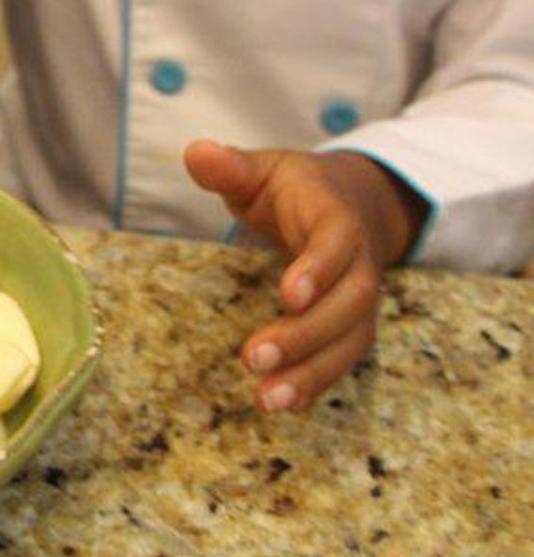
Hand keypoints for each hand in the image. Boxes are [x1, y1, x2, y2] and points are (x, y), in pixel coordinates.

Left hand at [183, 141, 427, 412]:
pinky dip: (314, 384)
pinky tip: (282, 405)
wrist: (352, 204)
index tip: (288, 294)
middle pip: (348, 303)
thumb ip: (232, 168)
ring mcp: (359, 300)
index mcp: (336, 218)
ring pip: (350, 341)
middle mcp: (358, 263)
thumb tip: (196, 151)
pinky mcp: (350, 327)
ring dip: (311, 373)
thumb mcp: (264, 170)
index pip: (337, 242)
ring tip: (268, 399)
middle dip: (305, 334)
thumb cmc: (296, 189)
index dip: (318, 268)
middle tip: (255, 357)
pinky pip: (342, 361)